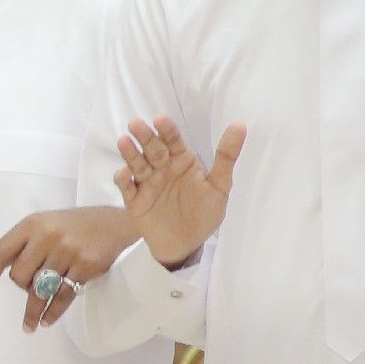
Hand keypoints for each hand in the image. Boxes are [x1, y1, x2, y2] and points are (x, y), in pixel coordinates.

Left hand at [0, 206, 139, 331]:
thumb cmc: (72, 225)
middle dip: (21, 287)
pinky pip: (63, 296)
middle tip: (30, 289)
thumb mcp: (41, 225)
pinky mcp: (86, 266)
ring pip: (40, 290)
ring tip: (29, 326)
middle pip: (19, 276)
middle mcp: (48, 236)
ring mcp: (68, 251)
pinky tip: (46, 321)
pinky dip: (53, 312)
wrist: (115, 222)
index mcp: (31, 224)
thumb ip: (15, 245)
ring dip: (33, 311)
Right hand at [113, 117, 244, 267]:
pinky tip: (123, 174)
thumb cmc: (204, 213)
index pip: (173, 141)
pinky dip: (123, 181)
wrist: (187, 244)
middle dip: (144, 137)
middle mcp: (161, 169)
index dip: (167, 130)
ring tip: (124, 142)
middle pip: (152, 149)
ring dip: (130, 154)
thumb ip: (226, 156)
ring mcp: (146, 184)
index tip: (160, 119)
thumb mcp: (220, 185)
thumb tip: (240, 125)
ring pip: (137, 165)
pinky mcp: (135, 201)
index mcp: (181, 161)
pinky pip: (127, 188)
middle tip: (135, 124)